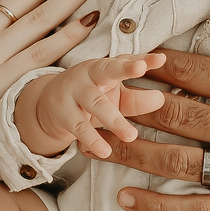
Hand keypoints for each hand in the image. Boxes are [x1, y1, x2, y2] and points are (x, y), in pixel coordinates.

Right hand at [18, 54, 165, 158]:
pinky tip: (105, 151)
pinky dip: (92, 139)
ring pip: (96, 103)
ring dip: (114, 119)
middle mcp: (89, 74)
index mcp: (105, 67)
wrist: (48, 106)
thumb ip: (136, 99)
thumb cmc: (90, 98)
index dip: (143, 59)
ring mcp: (74, 92)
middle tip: (141, 67)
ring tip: (131, 136)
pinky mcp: (62, 113)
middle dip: (124, 67)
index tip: (160, 59)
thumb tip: (161, 99)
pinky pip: (79, 126)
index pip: (126, 61)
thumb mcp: (114, 98)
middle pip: (107, 69)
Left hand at [108, 34, 209, 210]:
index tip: (124, 65)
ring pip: (178, 162)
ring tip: (96, 145)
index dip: (153, 68)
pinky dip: (159, 206)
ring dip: (131, 153)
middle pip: (173, 116)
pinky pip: (200, 210)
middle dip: (128, 108)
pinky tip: (127, 198)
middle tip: (94, 102)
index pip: (192, 73)